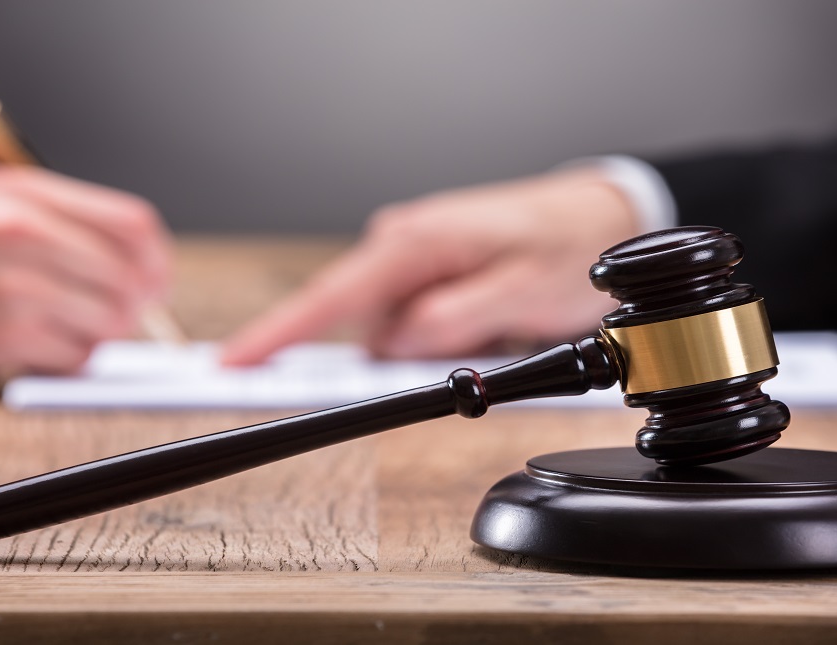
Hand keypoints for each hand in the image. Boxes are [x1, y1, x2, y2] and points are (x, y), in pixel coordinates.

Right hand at [221, 167, 637, 363]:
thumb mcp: (521, 290)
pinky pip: (419, 327)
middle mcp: (401, 248)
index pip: (329, 297)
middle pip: (369, 328)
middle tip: (481, 340)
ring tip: (503, 323)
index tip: (233, 364)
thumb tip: (395, 344)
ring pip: (396, 335)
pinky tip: (494, 321)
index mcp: (413, 243)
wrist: (602, 217)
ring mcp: (413, 264)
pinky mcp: (429, 279)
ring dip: (440, 347)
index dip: (277, 335)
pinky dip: (449, 338)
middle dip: (411, 354)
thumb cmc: (566, 244)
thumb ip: (453, 321)